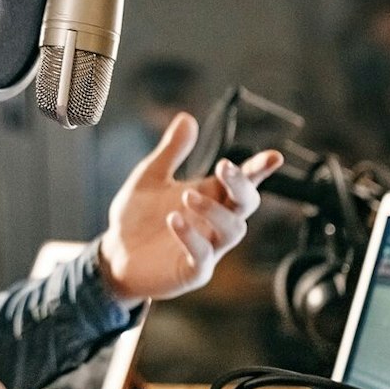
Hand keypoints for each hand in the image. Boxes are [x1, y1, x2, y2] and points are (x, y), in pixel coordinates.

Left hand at [100, 112, 282, 301]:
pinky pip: (203, 256)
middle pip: (247, 204)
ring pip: (233, 230)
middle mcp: (214, 222)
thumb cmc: (137, 217)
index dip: (259, 169)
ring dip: (214, 211)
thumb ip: (171, 151)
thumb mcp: (149, 177)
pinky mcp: (192, 270)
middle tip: (225, 167)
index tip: (274, 156)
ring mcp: (208, 248)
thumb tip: (187, 118)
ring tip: (187, 196)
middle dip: (242, 185)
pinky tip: (174, 219)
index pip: (242, 181)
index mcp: (210, 196)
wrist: (115, 253)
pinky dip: (192, 237)